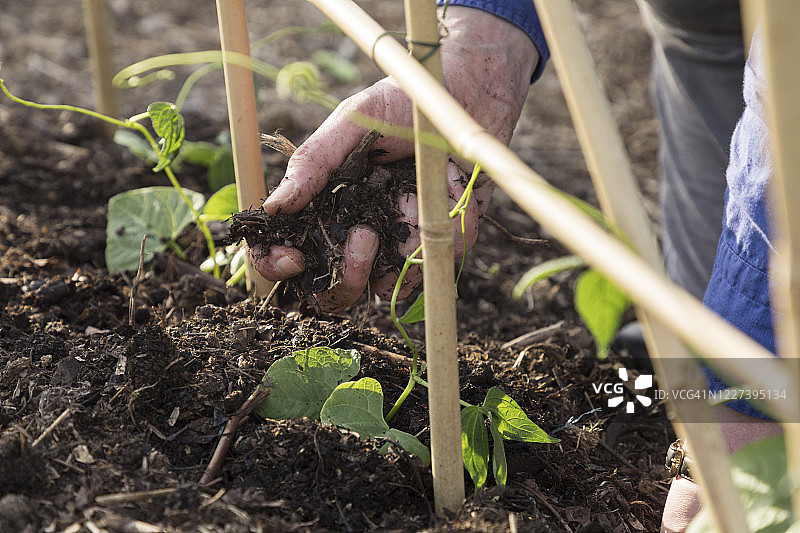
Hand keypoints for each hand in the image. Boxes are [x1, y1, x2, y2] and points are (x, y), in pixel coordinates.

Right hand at [250, 6, 539, 310]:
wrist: (471, 93)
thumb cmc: (405, 102)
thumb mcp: (352, 123)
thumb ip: (312, 163)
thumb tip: (273, 209)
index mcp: (325, 202)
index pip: (285, 251)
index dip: (278, 265)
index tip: (295, 260)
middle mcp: (355, 227)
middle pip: (333, 288)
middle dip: (346, 276)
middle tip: (365, 236)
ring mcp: (396, 240)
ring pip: (381, 285)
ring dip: (399, 250)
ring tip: (412, 199)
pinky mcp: (436, 243)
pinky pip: (431, 266)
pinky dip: (440, 237)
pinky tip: (447, 196)